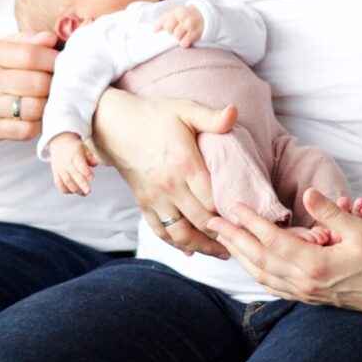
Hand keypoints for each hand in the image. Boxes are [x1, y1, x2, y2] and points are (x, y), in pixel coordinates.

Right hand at [0, 33, 56, 145]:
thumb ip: (27, 41)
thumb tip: (52, 39)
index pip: (30, 55)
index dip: (53, 59)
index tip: (62, 63)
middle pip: (37, 83)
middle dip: (55, 83)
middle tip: (58, 83)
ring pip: (35, 108)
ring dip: (47, 104)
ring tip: (47, 99)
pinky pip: (27, 130)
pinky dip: (38, 123)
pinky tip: (35, 115)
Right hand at [48, 132, 95, 195]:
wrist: (59, 143)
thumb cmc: (75, 147)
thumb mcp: (84, 148)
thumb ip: (90, 157)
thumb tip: (95, 164)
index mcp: (74, 155)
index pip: (80, 164)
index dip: (86, 171)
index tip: (92, 177)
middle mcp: (66, 163)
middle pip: (73, 175)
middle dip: (81, 184)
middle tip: (88, 191)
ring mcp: (60, 169)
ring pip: (66, 181)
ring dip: (75, 189)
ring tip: (84, 193)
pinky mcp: (56, 174)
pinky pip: (59, 184)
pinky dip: (65, 190)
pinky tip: (73, 192)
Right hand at [91, 89, 235, 257]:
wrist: (113, 124)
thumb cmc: (153, 115)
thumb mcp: (184, 109)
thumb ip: (211, 117)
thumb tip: (234, 112)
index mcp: (184, 164)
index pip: (214, 199)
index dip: (232, 213)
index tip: (248, 218)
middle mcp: (169, 186)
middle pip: (201, 222)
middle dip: (223, 235)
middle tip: (242, 240)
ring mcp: (154, 198)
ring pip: (180, 234)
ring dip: (202, 247)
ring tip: (221, 252)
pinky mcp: (143, 203)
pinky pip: (160, 231)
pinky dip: (176, 244)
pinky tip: (190, 250)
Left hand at [156, 6, 205, 47]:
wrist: (204, 15)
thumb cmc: (185, 16)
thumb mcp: (174, 14)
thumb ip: (163, 21)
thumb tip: (153, 31)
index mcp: (176, 12)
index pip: (164, 21)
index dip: (163, 28)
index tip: (165, 31)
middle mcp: (183, 17)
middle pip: (169, 29)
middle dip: (171, 33)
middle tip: (176, 32)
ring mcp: (190, 24)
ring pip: (176, 36)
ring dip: (178, 38)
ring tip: (182, 36)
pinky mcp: (196, 32)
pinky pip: (184, 43)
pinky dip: (184, 43)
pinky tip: (186, 39)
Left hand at [211, 189, 361, 314]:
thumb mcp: (360, 230)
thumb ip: (331, 212)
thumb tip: (309, 194)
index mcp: (314, 264)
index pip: (272, 239)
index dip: (250, 221)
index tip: (233, 206)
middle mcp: (303, 281)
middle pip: (257, 258)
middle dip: (232, 239)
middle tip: (212, 222)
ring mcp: (304, 292)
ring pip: (261, 274)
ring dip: (240, 256)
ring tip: (224, 240)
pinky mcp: (307, 297)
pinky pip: (273, 285)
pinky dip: (256, 272)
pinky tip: (248, 263)